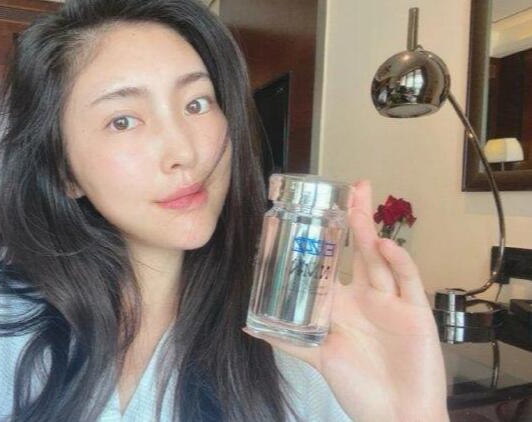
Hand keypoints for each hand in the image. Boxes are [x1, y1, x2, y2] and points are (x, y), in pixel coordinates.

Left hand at [244, 180, 447, 420]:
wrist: (395, 416)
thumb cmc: (358, 387)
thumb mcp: (316, 358)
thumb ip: (286, 341)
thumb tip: (248, 325)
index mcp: (342, 304)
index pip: (333, 261)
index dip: (327, 237)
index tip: (316, 211)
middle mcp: (367, 297)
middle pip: (361, 250)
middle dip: (357, 219)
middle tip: (352, 188)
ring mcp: (391, 302)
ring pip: (381, 258)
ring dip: (370, 232)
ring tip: (359, 204)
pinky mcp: (415, 313)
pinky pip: (407, 281)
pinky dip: (398, 262)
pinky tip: (385, 246)